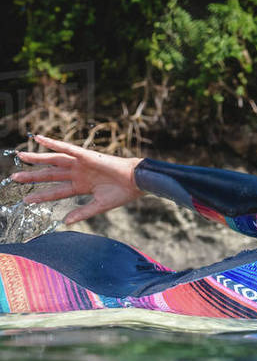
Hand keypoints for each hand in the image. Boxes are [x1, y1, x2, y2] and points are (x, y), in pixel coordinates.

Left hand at [11, 135, 144, 223]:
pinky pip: (65, 147)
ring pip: (53, 160)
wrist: (138, 182)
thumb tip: (66, 222)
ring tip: (20, 156)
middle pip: (50, 175)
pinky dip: (52, 142)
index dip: (42, 195)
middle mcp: (78, 173)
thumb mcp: (101, 205)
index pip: (56, 191)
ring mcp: (81, 164)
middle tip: (14, 178)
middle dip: (32, 176)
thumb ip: (83, 212)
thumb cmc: (124, 193)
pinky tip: (38, 138)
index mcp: (82, 186)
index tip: (27, 200)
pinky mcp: (86, 155)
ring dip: (37, 158)